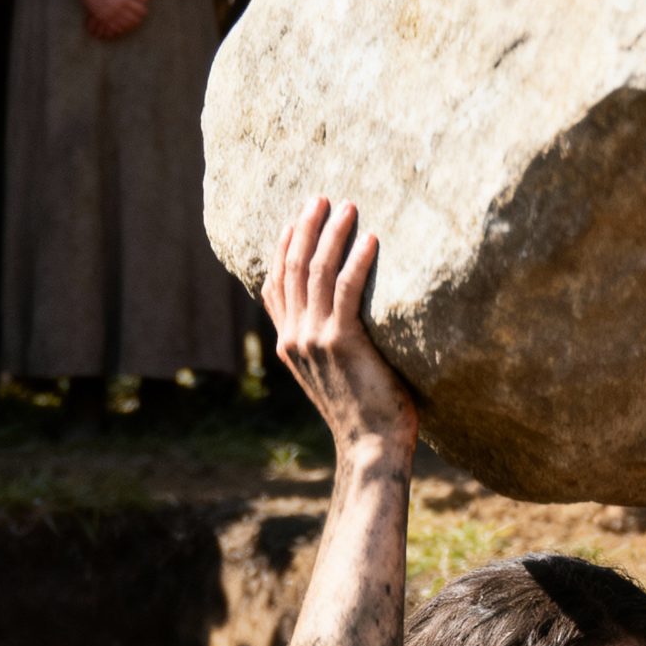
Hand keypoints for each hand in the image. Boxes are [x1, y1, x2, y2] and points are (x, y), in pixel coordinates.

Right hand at [59, 0, 146, 39]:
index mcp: (124, 0)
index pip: (138, 10)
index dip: (143, 12)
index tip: (144, 12)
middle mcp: (117, 9)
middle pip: (132, 19)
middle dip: (138, 20)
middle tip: (139, 20)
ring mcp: (109, 15)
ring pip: (124, 25)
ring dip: (129, 26)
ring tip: (132, 25)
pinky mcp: (102, 18)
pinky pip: (113, 28)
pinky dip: (119, 29)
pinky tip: (121, 28)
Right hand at [264, 198, 416, 455]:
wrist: (370, 447)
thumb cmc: (365, 414)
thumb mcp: (336, 375)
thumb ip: (331, 346)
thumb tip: (347, 319)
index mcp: (289, 345)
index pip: (275, 286)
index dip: (283, 248)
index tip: (297, 219)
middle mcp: (294, 338)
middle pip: (292, 268)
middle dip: (306, 228)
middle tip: (321, 197)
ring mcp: (314, 339)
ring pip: (315, 272)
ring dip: (332, 234)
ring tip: (349, 207)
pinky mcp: (341, 342)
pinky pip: (346, 289)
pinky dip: (357, 259)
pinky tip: (371, 239)